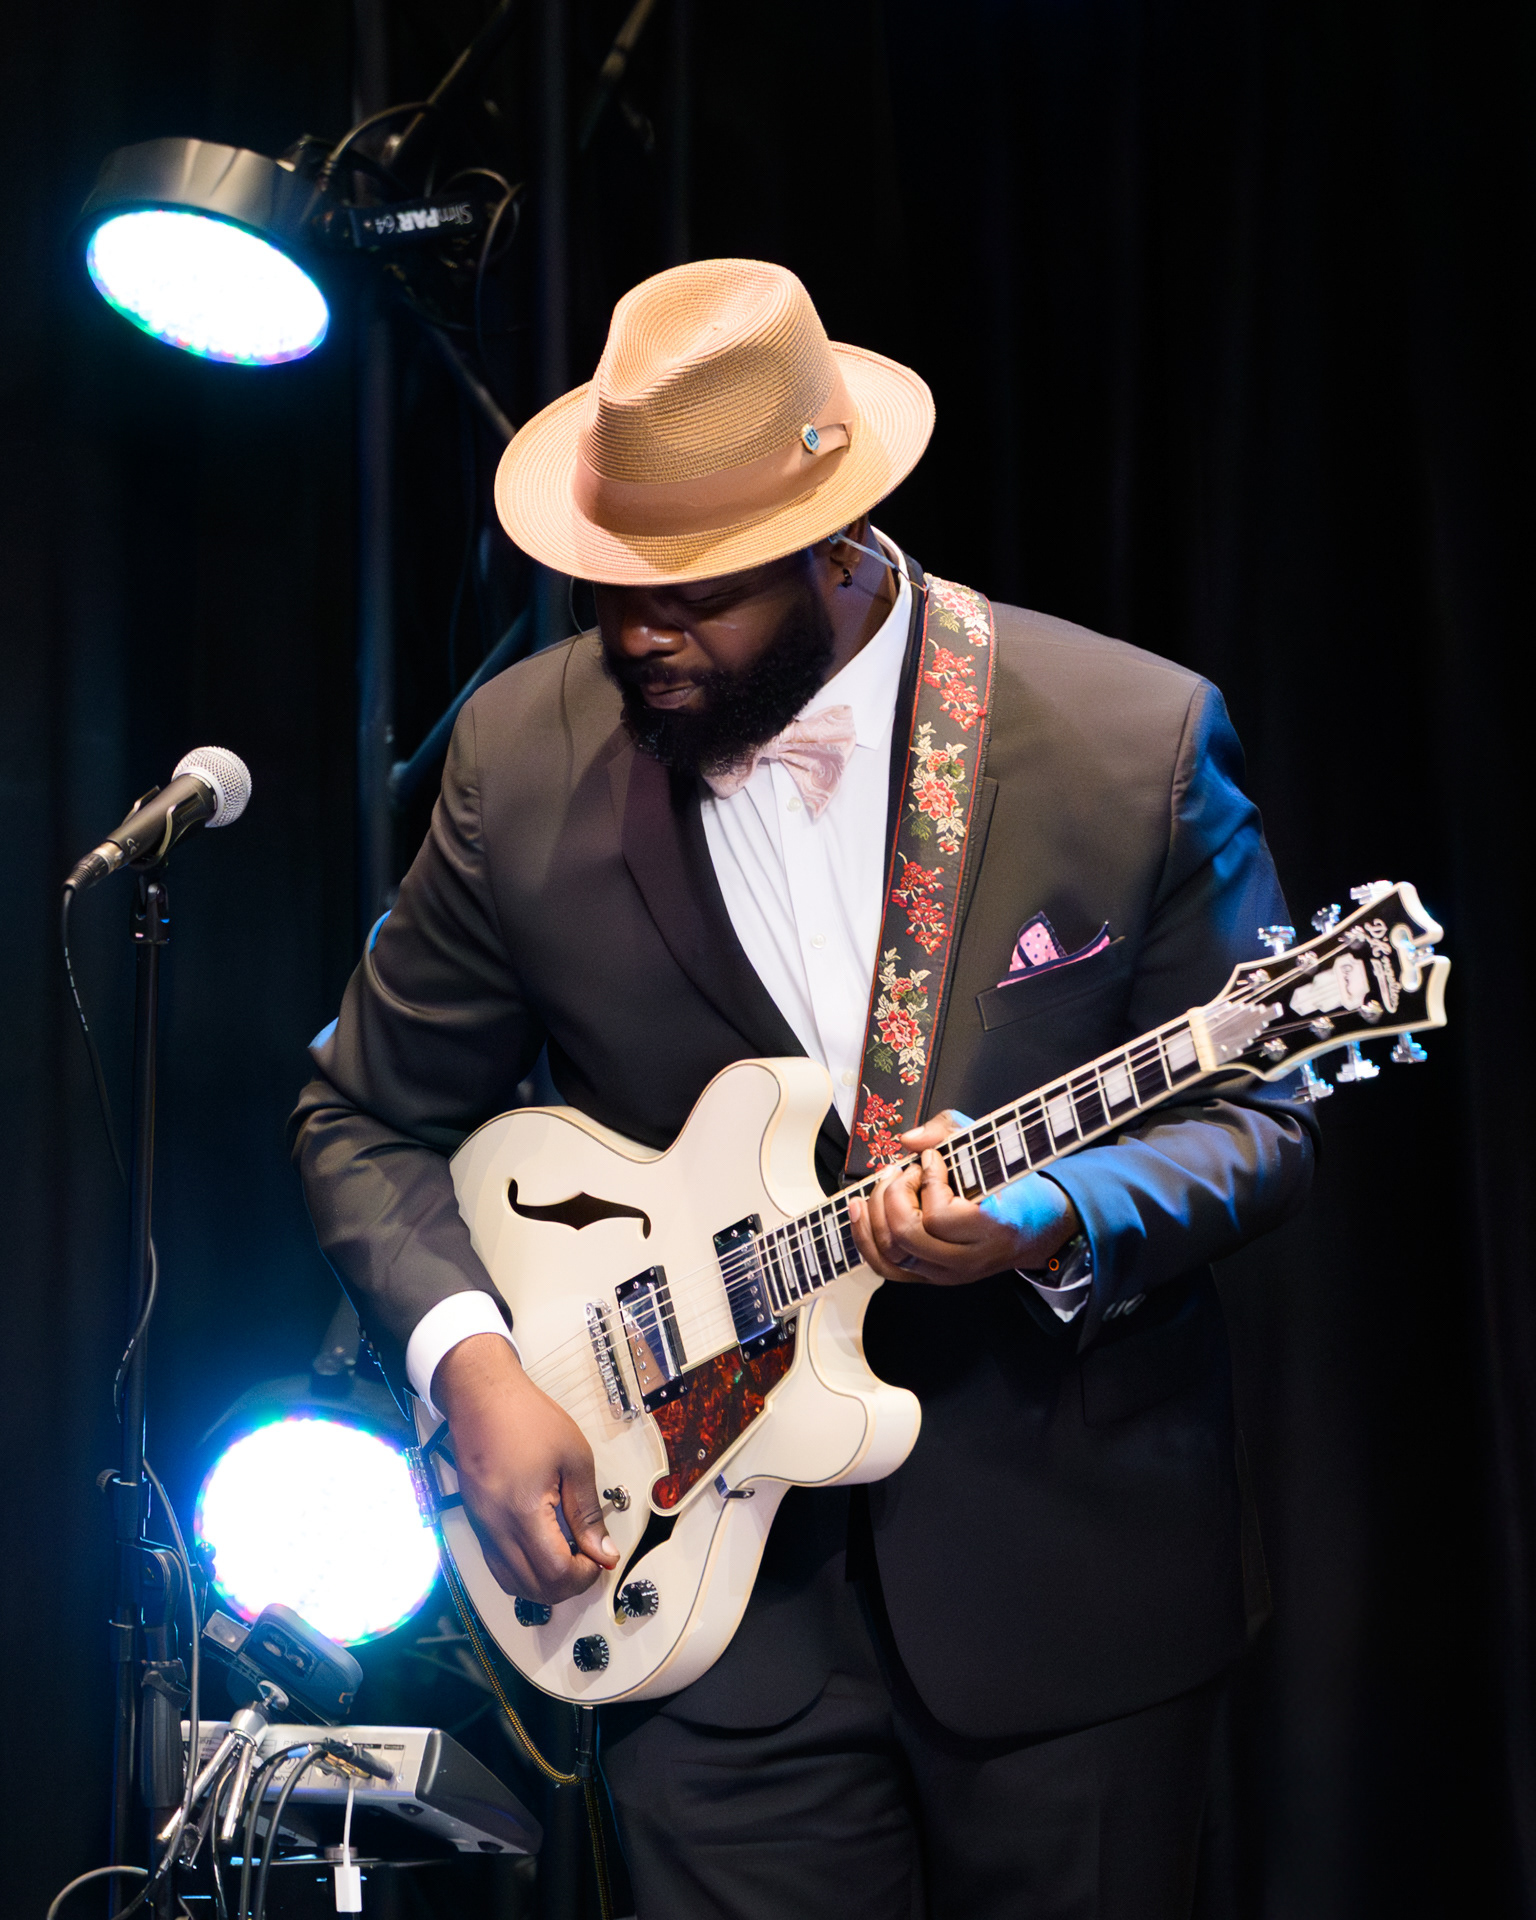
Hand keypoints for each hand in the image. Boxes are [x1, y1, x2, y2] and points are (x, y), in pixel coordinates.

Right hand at [432, 1334, 619, 1603]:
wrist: (481, 1398)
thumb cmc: (529, 1419)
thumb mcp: (574, 1458)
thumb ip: (588, 1511)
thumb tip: (603, 1552)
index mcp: (523, 1512)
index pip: (555, 1573)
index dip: (584, 1575)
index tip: (600, 1558)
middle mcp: (496, 1529)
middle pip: (533, 1588)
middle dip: (567, 1585)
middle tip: (589, 1560)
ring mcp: (482, 1529)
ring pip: (512, 1583)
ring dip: (544, 1584)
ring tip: (569, 1557)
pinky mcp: (476, 1524)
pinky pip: (499, 1566)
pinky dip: (524, 1572)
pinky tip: (544, 1550)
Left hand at [848, 1111, 1079, 1286]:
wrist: (1038, 1229)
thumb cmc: (1016, 1187)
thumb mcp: (993, 1149)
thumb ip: (951, 1132)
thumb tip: (908, 1140)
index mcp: (992, 1229)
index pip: (940, 1217)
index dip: (928, 1181)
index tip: (934, 1159)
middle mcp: (967, 1260)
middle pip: (907, 1236)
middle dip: (894, 1194)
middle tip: (905, 1171)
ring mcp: (947, 1274)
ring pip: (890, 1254)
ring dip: (875, 1212)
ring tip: (885, 1184)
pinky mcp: (930, 1278)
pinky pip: (885, 1267)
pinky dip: (865, 1237)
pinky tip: (859, 1208)